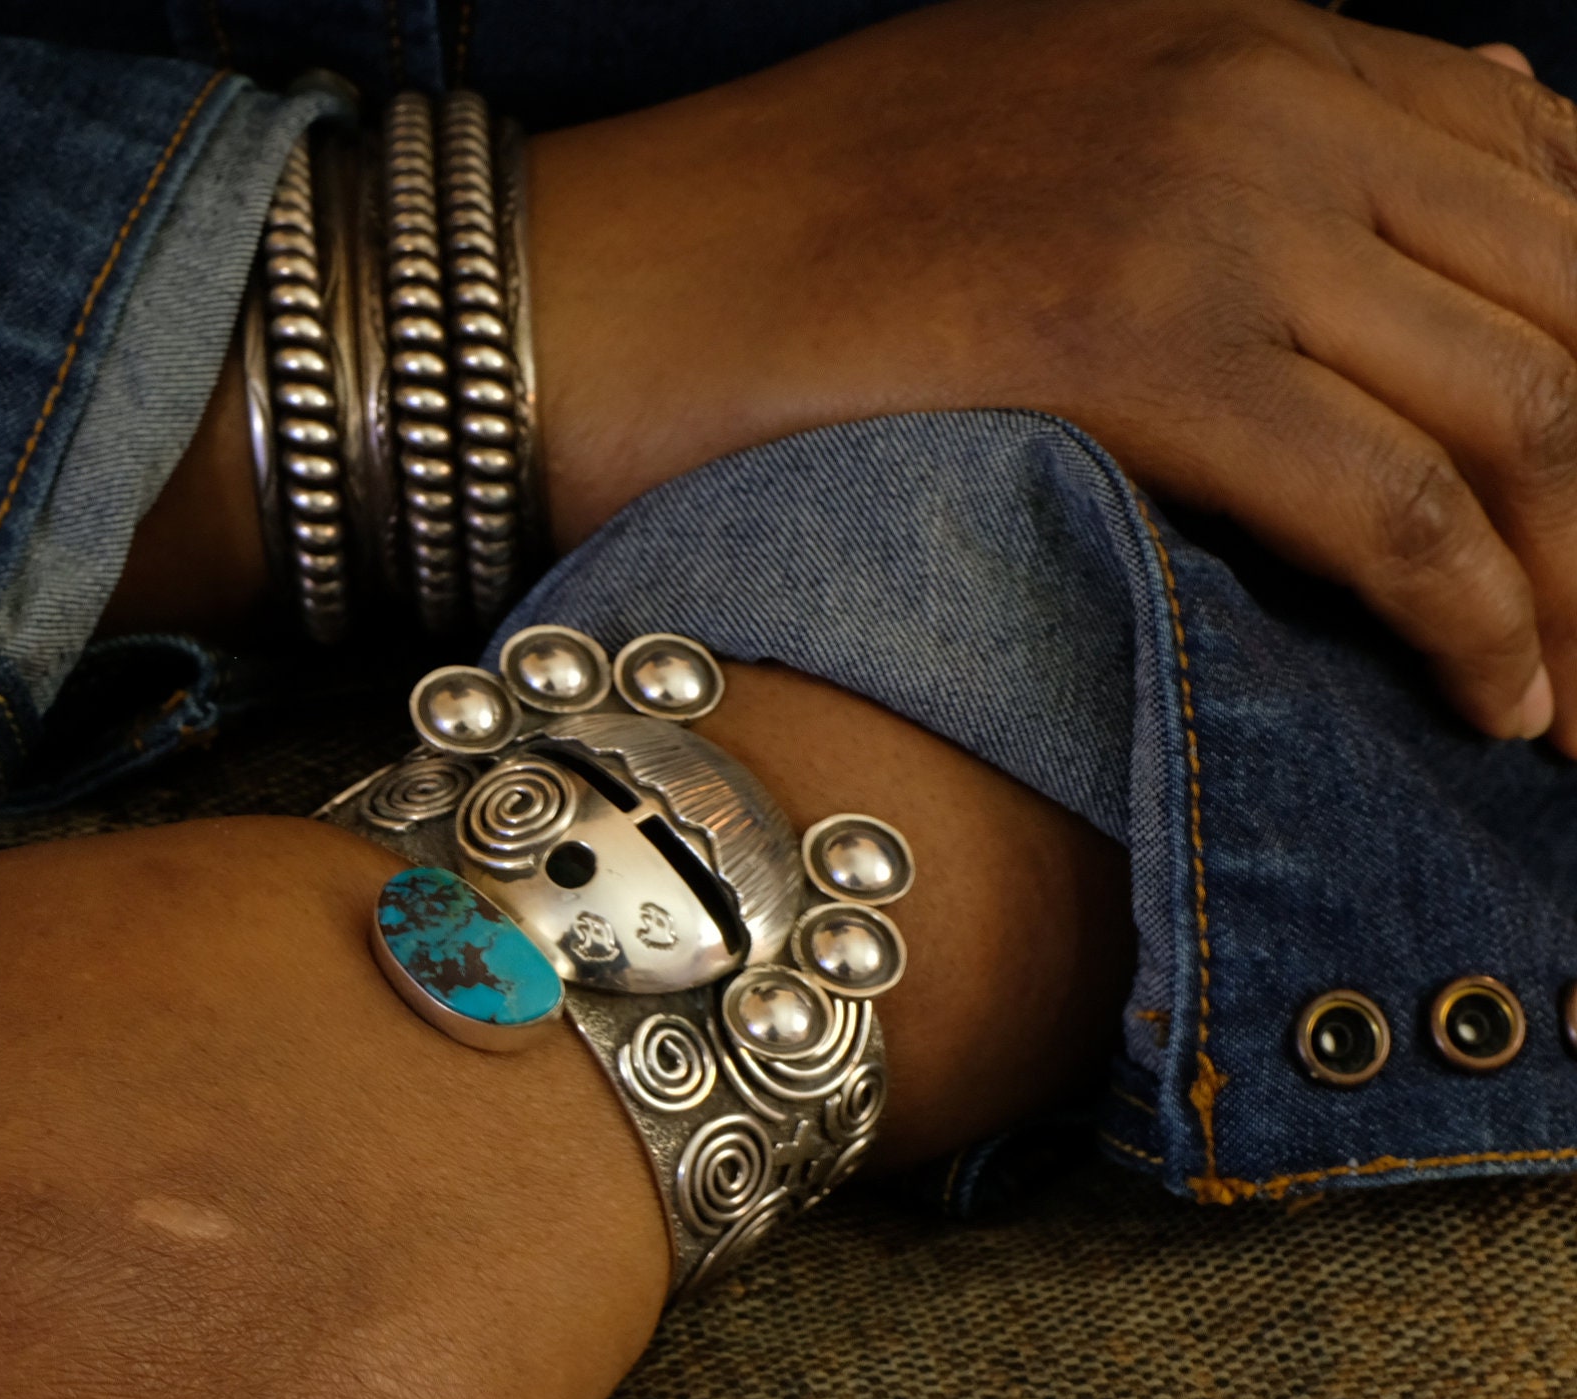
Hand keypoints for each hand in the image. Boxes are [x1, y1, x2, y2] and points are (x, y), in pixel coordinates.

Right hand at [520, 0, 1576, 749]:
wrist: (551, 294)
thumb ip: (1230, 149)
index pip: (1551, 192)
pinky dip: (1482, 618)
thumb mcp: (1024, 140)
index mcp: (1252, 38)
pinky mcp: (1137, 333)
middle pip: (1576, 300)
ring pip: (1528, 405)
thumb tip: (1428, 159)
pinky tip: (1496, 705)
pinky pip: (1400, 498)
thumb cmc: (750, 255)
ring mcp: (1209, 201)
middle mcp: (1265, 90)